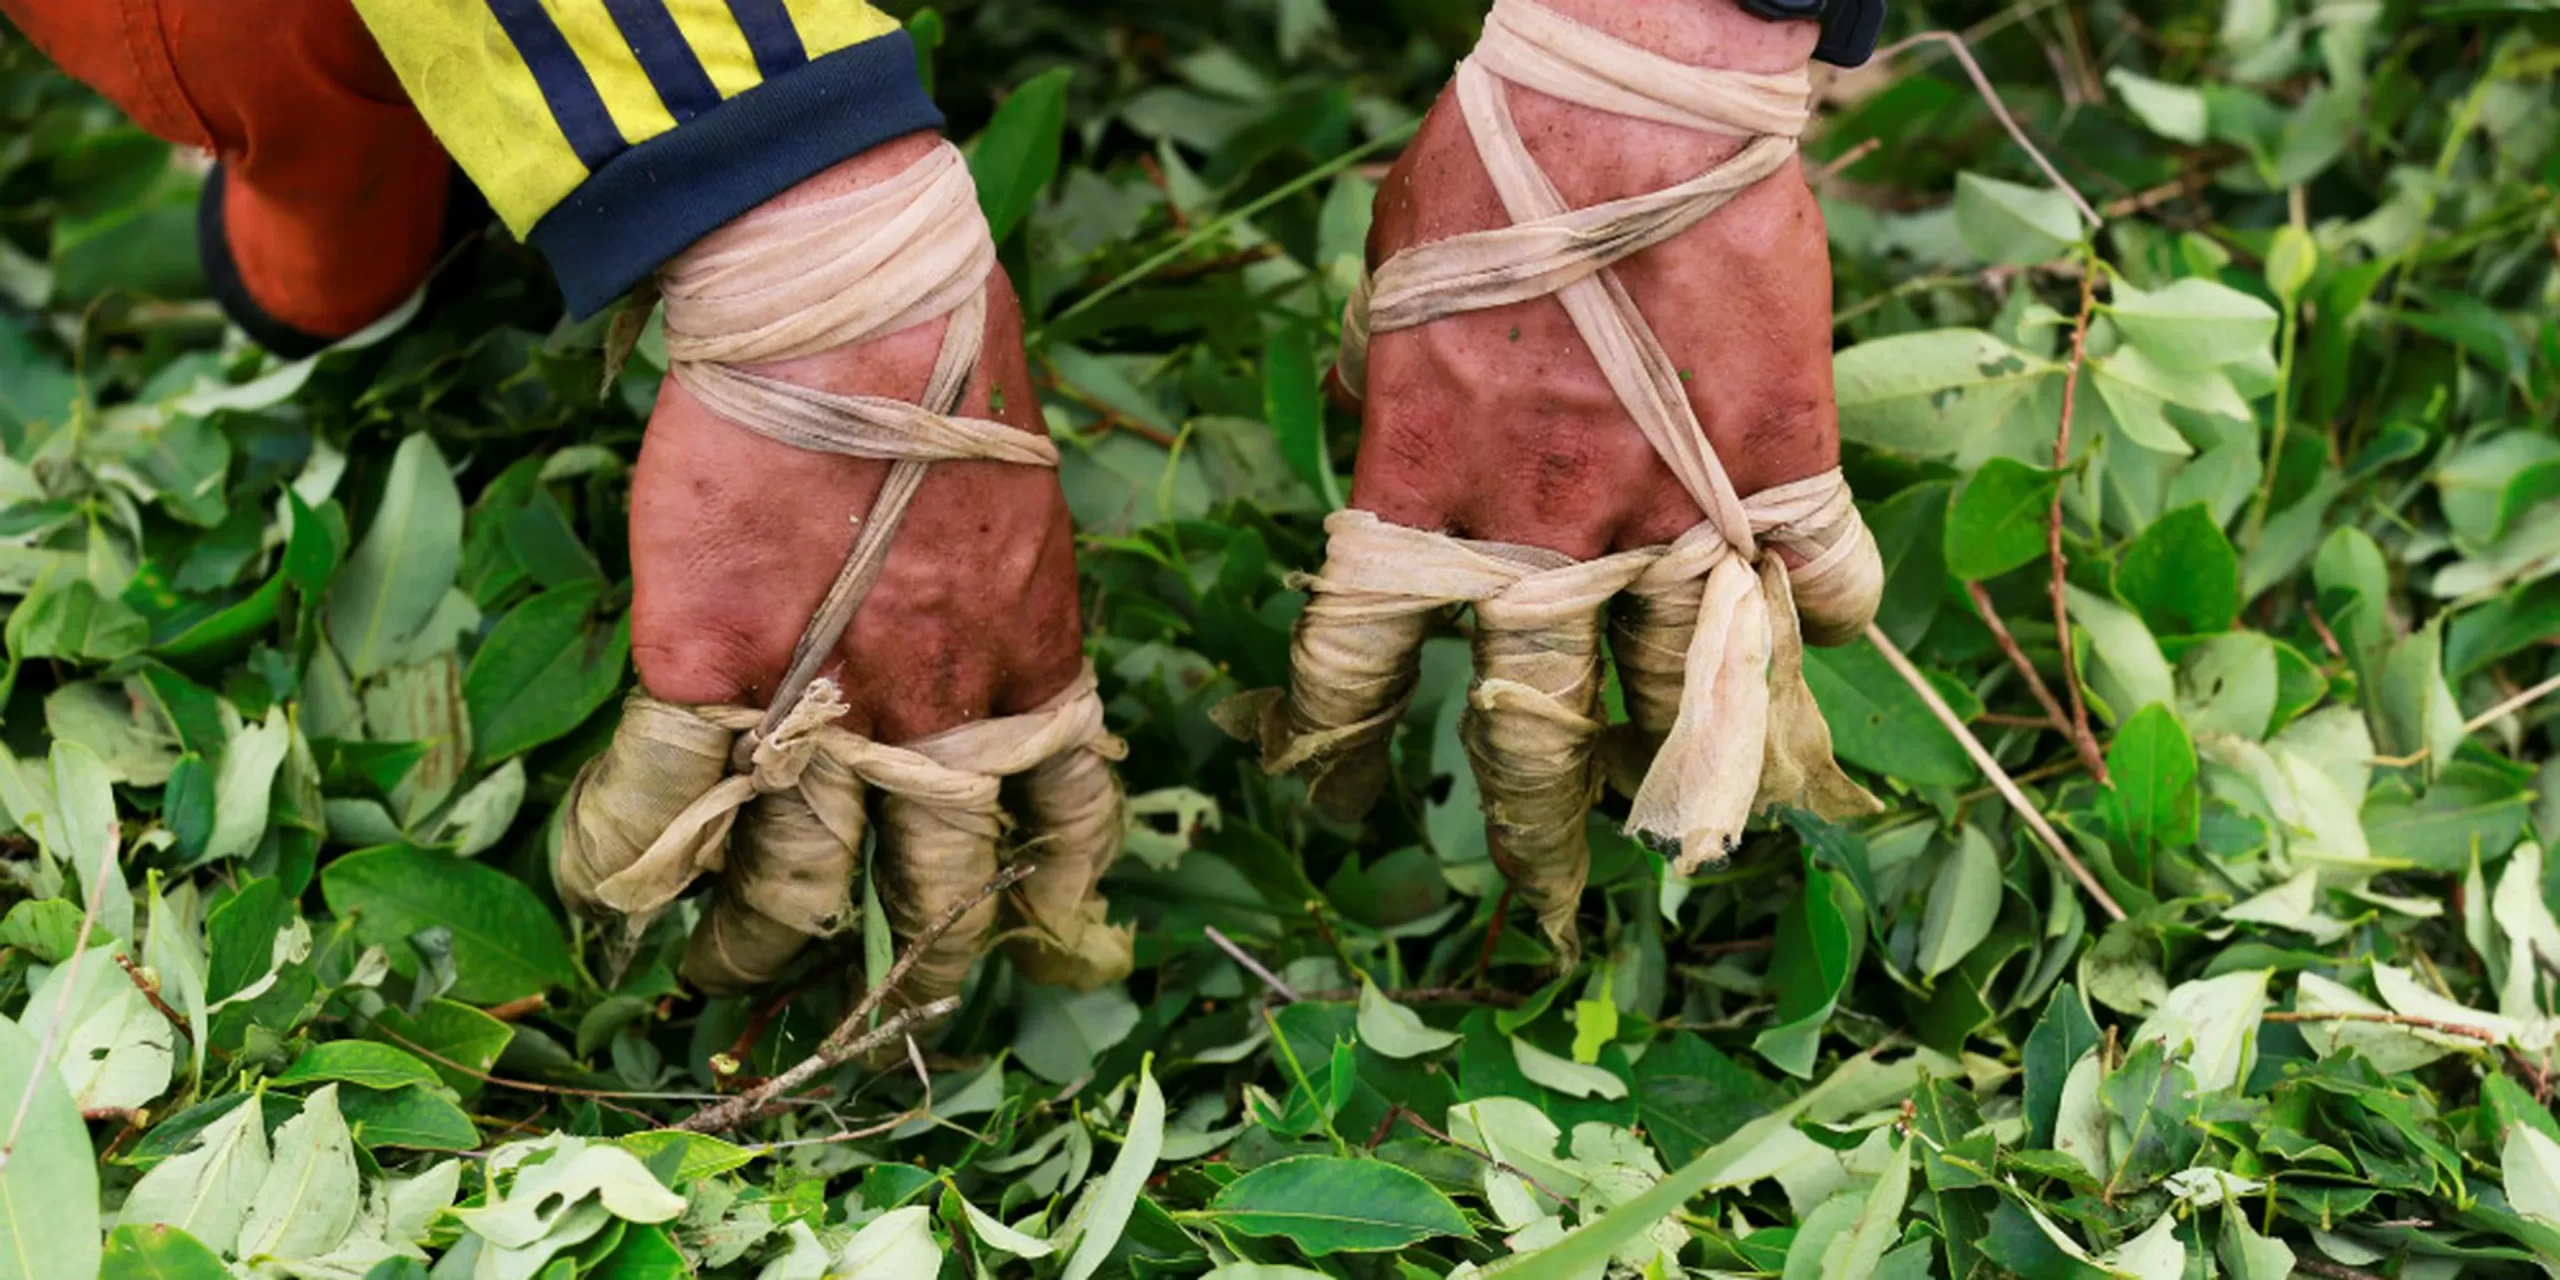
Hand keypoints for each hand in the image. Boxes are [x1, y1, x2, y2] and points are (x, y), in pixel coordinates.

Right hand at [563, 135, 1126, 1007]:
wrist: (845, 299)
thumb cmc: (947, 364)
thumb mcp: (1022, 503)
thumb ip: (1006, 599)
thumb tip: (989, 631)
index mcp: (1034, 667)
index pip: (1069, 820)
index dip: (1055, 899)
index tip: (1045, 943)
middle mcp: (942, 716)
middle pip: (938, 894)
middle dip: (911, 971)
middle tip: (882, 1009)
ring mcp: (823, 704)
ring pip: (797, 888)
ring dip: (756, 950)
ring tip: (726, 981)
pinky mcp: (706, 669)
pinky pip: (661, 813)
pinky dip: (626, 869)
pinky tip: (607, 901)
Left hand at [1242, 0, 1880, 953]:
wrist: (1642, 89)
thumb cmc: (1491, 167)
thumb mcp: (1388, 291)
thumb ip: (1386, 398)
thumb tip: (1379, 435)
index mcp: (1417, 497)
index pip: (1355, 670)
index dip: (1340, 749)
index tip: (1339, 794)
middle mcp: (1543, 540)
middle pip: (1531, 742)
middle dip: (1532, 840)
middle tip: (1535, 908)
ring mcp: (1676, 514)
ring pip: (1683, 704)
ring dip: (1686, 778)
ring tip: (1689, 831)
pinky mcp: (1788, 469)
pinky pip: (1822, 585)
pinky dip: (1825, 623)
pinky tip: (1820, 640)